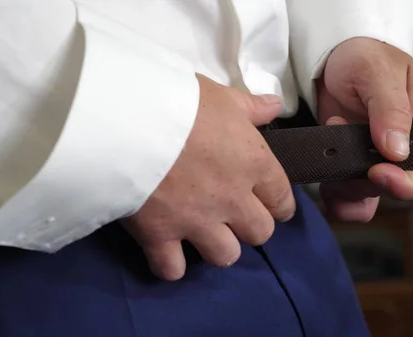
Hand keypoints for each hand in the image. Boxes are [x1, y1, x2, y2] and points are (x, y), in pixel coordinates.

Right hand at [124, 74, 294, 280]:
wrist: (130, 120)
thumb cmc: (181, 103)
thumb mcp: (222, 96)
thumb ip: (250, 107)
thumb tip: (275, 107)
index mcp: (254, 165)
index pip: (282, 199)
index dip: (279, 205)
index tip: (271, 204)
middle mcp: (233, 201)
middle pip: (260, 233)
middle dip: (250, 227)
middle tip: (232, 215)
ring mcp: (198, 223)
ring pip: (225, 256)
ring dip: (216, 247)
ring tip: (201, 234)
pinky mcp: (161, 236)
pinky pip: (173, 269)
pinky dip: (170, 265)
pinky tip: (166, 251)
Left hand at [316, 37, 412, 221]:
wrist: (334, 58)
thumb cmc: (365, 56)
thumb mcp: (378, 73)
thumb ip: (390, 109)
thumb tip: (398, 150)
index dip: (407, 184)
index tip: (378, 172)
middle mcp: (401, 150)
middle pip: (394, 191)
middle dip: (365, 183)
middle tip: (342, 155)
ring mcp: (373, 159)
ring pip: (367, 196)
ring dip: (345, 189)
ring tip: (330, 149)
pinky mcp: (349, 164)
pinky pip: (346, 195)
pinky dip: (333, 195)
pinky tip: (323, 178)